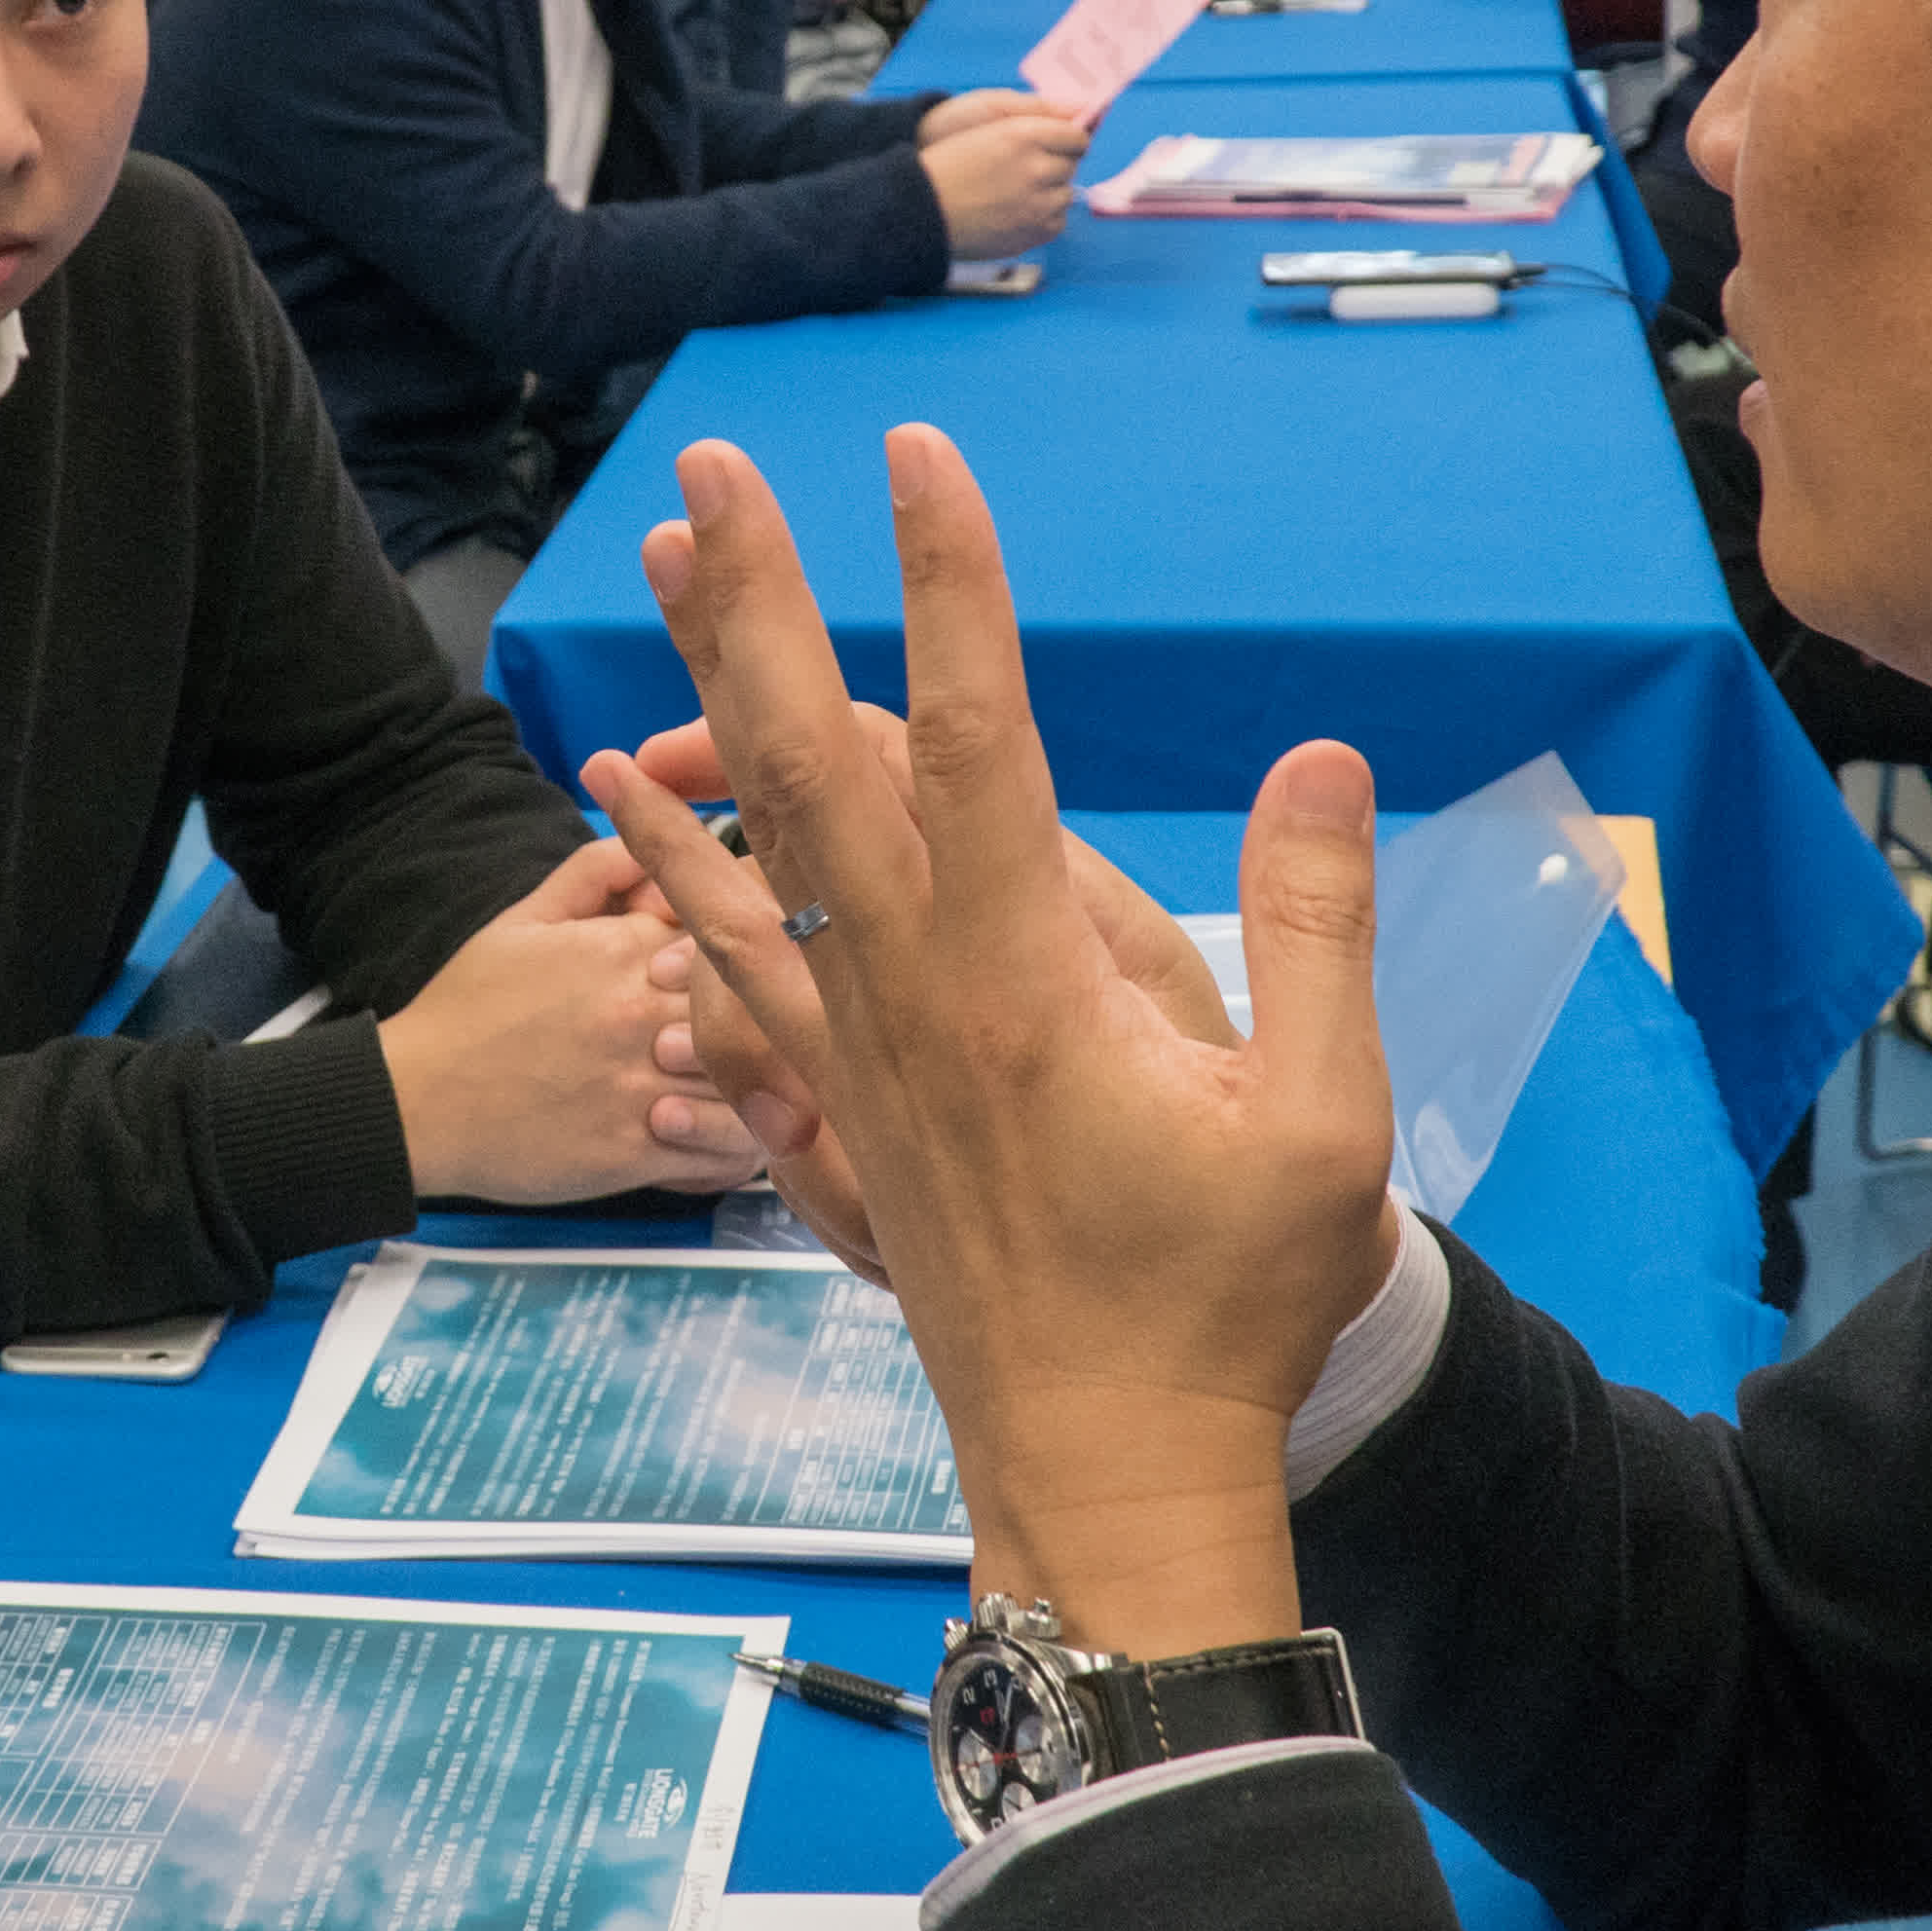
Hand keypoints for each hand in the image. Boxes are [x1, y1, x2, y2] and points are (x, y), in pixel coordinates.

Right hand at [379, 835, 767, 1208]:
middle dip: (783, 1018)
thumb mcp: (526, 918)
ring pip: (758, 1084)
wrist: (416, 1100)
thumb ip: (597, 871)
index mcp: (628, 947)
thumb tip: (659, 846)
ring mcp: (644, 1083)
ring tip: (772, 1092)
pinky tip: (734, 1140)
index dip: (768, 947)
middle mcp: (646, 1011)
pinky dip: (743, 1150)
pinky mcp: (636, 1150)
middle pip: (764, 1006)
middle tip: (795, 1031)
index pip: (740, 930)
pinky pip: (725, 1152)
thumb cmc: (468, 1009)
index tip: (774, 965)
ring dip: (772, 1089)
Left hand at [583, 436, 1403, 1655]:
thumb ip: (1319, 929)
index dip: (947, 587)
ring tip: (650, 560)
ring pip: (752, 832)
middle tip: (709, 470)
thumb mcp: (1324, 1122)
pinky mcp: (830, 1096)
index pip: (979, 735)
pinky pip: (722, 952)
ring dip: (700, 683)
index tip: (919, 460)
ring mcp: (853, 1045)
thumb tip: (1320, 756)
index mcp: (1028, 980)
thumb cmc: (1226, 1305)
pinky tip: (607, 787)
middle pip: (813, 755)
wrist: (1107, 1470)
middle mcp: (911, 991)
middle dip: (762, 599)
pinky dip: (663, 858)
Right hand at [914, 93, 1087, 255]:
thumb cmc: (947, 160)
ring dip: (1049, 191)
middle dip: (1053, 164)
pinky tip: (1015, 211)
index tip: (1057, 144)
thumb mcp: (987, 118)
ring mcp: (1036, 206)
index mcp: (1024, 136)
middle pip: (1071, 165)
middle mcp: (1035, 170)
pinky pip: (1057, 221)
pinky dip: (1042, 216)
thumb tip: (1082, 110)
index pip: (1076, 137)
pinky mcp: (1032, 234)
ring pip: (1066, 194)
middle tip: (1022, 169)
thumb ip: (1039, 112)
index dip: (1067, 139)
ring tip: (1014, 191)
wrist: (917, 209)